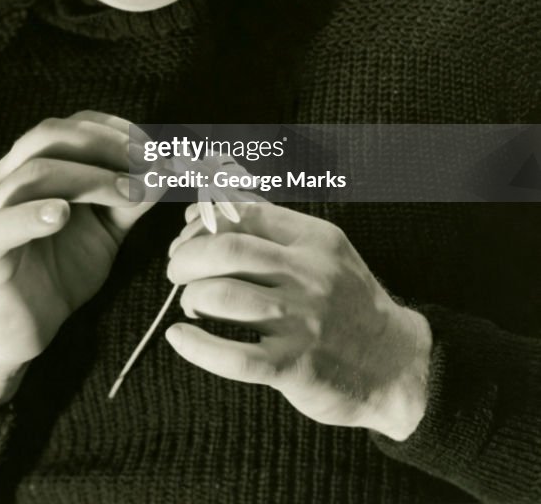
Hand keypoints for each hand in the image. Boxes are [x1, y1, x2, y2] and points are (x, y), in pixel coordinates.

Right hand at [0, 111, 152, 402]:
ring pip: (33, 173)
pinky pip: (2, 223)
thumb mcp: (105, 232)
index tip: (154, 146)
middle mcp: (6, 177)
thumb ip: (129, 202)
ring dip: (88, 178)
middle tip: (147, 164)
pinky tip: (62, 214)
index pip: (70, 126)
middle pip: (50, 136)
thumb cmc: (58, 273)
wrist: (15, 332)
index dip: (113, 129)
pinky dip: (33, 213)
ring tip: (126, 191)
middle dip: (105, 145)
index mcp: (32, 164)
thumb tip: (165, 172)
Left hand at [165, 202, 431, 439]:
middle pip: (228, 251)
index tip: (187, 234)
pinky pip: (233, 356)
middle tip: (176, 270)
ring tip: (190, 303)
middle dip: (187, 257)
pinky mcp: (295, 366)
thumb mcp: (324, 252)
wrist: (399, 365)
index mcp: (314, 240)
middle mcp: (309, 275)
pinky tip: (180, 338)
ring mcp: (303, 321)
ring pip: (225, 296)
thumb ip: (274, 229)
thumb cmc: (348, 303)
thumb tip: (208, 209)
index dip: (204, 220)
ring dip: (192, 296)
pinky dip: (196, 346)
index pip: (245, 213)